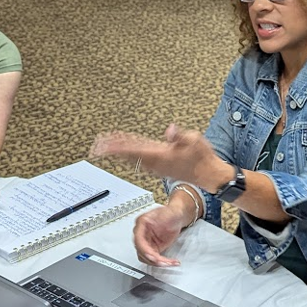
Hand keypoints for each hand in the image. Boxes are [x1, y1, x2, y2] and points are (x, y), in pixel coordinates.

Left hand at [90, 127, 226, 190]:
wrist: (209, 175)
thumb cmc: (202, 158)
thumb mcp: (194, 141)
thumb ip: (179, 136)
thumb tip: (169, 130)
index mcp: (159, 155)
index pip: (132, 150)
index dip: (115, 147)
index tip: (102, 146)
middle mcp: (155, 162)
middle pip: (128, 155)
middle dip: (112, 149)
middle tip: (97, 145)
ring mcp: (157, 165)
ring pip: (132, 157)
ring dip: (119, 151)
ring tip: (108, 145)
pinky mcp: (161, 166)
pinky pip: (140, 159)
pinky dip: (130, 153)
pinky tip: (128, 149)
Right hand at [132, 202, 193, 266]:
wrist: (177, 216)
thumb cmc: (170, 213)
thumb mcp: (166, 213)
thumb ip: (158, 218)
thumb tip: (148, 222)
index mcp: (141, 224)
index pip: (138, 240)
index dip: (144, 250)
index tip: (153, 256)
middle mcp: (142, 234)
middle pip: (141, 251)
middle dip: (152, 259)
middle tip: (163, 262)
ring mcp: (146, 242)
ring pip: (146, 258)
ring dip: (158, 263)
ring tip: (169, 262)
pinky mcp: (153, 248)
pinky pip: (154, 259)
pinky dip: (162, 262)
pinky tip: (170, 262)